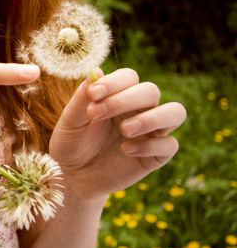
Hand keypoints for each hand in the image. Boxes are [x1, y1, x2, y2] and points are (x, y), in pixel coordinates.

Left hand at [49, 68, 186, 202]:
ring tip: (125, 129)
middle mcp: (139, 109)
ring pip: (175, 112)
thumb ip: (83, 97)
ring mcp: (150, 132)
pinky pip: (170, 144)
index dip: (115, 82)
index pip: (129, 77)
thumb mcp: (71, 120)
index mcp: (118, 96)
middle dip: (125, 100)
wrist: (73, 176)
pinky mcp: (156, 155)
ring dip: (152, 118)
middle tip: (97, 114)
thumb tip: (96, 70)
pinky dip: (150, 145)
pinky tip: (125, 150)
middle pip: (151, 91)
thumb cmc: (71, 143)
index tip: (94, 94)